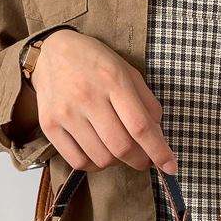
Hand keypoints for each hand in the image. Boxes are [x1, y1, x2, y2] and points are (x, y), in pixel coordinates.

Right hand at [30, 29, 176, 173]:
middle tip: (143, 160)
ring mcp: (66, 113)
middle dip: (139, 160)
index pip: (140, 126)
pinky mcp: (49, 125)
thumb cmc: (94, 62)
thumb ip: (146, 102)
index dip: (158, 151)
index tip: (171, 167)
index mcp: (113, 80)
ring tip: (117, 151)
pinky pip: (77, 161)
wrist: (51, 53)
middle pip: (121, 147)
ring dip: (116, 162)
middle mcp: (88, 97)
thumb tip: (158, 136)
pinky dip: (94, 165)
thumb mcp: (127, 71)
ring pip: (101, 158)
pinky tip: (98, 154)